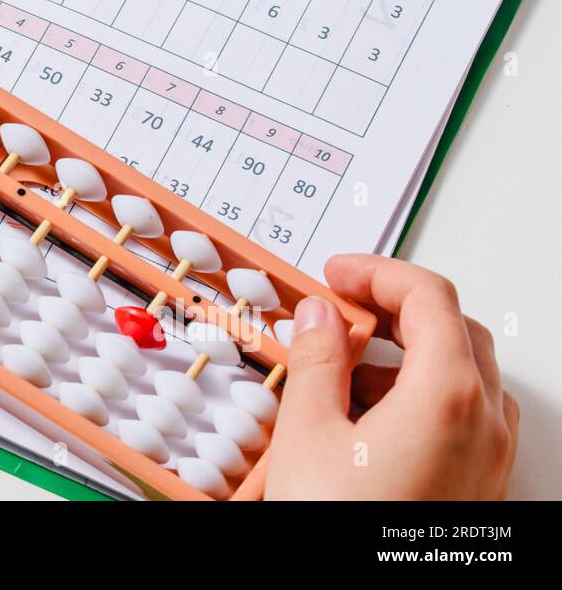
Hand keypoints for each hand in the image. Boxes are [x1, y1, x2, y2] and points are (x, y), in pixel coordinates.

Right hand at [265, 254, 517, 498]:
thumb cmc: (346, 526)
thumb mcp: (309, 432)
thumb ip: (317, 359)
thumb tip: (319, 316)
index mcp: (447, 394)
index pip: (428, 296)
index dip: (377, 273)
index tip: (336, 274)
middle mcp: (484, 422)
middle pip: (455, 329)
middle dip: (396, 309)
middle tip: (341, 308)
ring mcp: (490, 459)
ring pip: (463, 375)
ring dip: (408, 356)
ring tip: (344, 370)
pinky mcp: (481, 488)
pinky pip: (464, 417)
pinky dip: (421, 396)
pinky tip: (366, 420)